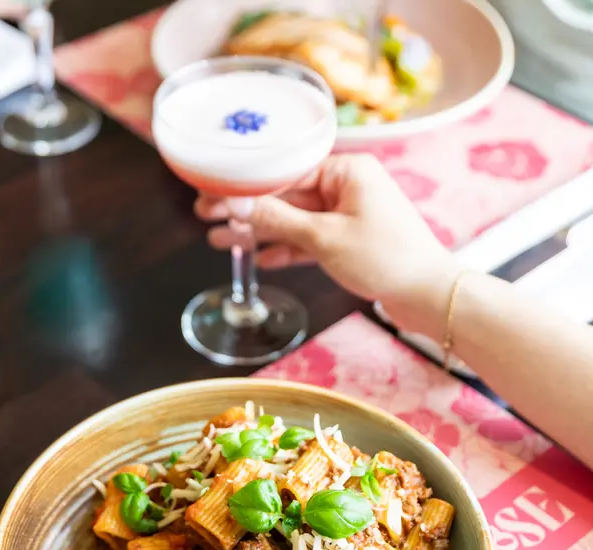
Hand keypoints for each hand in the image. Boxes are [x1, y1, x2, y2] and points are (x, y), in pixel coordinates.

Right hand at [195, 154, 459, 335]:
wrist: (427, 294)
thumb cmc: (385, 258)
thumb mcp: (325, 238)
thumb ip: (279, 220)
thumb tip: (238, 206)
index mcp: (346, 170)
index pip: (285, 172)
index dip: (245, 186)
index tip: (213, 195)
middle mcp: (346, 186)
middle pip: (286, 196)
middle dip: (247, 211)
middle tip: (207, 216)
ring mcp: (347, 214)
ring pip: (294, 221)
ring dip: (261, 233)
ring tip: (220, 242)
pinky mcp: (349, 240)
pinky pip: (309, 240)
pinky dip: (286, 249)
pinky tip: (259, 257)